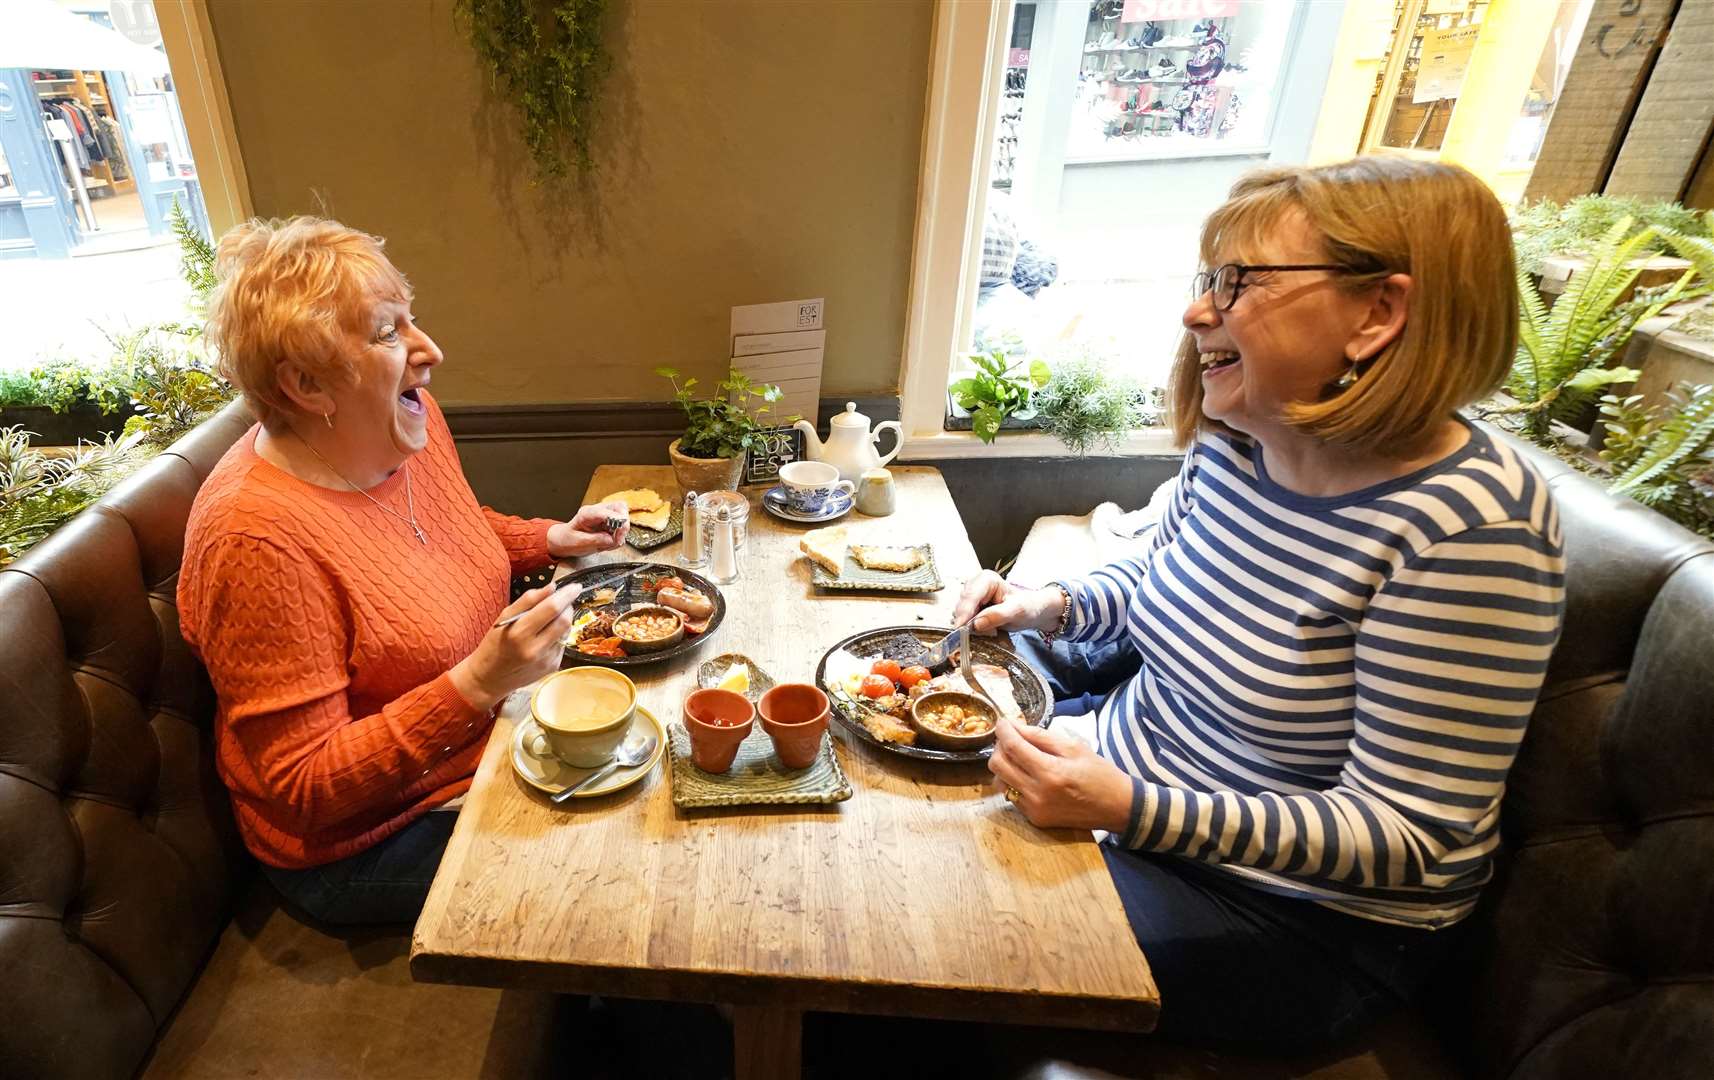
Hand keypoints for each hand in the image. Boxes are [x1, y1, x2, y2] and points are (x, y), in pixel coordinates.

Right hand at [449, 583, 582, 710]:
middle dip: (568, 606)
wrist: (489, 678)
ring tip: (549, 619)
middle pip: (564, 621)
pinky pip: (562, 644)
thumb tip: (552, 587)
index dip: (566, 595)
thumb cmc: (493, 645)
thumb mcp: (503, 617)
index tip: (575, 586)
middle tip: (562, 600)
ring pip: (566, 632)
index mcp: (519, 633)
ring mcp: (545, 660)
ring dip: (564, 620)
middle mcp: (535, 648)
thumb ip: (528, 600)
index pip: (552, 609)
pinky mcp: (552, 667)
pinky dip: (558, 634)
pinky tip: (545, 636)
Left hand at [547, 501, 629, 556]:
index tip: (618, 535)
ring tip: (608, 543)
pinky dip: (618, 537)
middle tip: (617, 539)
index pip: (608, 511)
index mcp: (587, 513)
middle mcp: (597, 511)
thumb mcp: (578, 542)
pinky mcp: (608, 523)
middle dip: (624, 524)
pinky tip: (607, 543)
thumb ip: (595, 540)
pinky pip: (621, 527)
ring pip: (624, 517)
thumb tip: (611, 539)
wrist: (563, 540)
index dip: (617, 521)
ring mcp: (604, 516)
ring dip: (621, 533)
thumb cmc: (567, 539)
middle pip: (620, 507)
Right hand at [952, 570, 1063, 635]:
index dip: (964, 613)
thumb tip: (976, 624)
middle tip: (986, 632)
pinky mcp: (971, 609)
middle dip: (969, 621)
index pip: (969, 596)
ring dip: (971, 626)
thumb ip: (997, 616)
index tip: (960, 629)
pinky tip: (986, 629)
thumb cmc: (1028, 606)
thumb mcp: (1017, 611)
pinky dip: (972, 628)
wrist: (1033, 611)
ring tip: (991, 629)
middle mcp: (975, 585)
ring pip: (961, 614)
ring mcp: (972, 597)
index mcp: (986, 579)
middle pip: (962, 605)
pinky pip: (964, 620)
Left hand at [988, 717, 1132, 831]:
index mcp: (1050, 772)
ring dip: (1004, 766)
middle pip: (998, 765)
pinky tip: (1028, 775)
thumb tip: (1015, 726)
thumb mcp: (1074, 747)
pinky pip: (1012, 796)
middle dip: (1000, 747)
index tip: (1003, 722)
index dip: (1003, 731)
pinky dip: (1014, 782)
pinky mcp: (1035, 819)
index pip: (1012, 747)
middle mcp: (1037, 794)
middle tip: (1011, 739)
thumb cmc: (1099, 773)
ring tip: (1019, 757)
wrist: (1116, 807)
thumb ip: (1041, 736)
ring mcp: (1034, 809)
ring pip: (1000, 782)